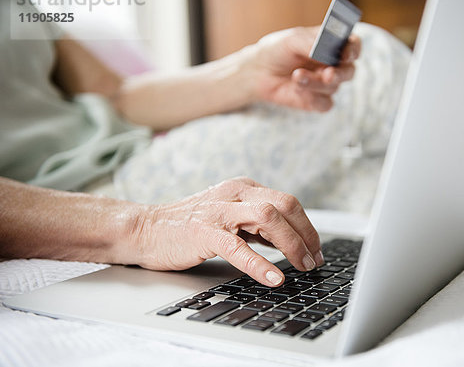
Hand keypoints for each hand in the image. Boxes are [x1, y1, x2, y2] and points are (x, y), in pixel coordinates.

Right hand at [131, 177, 323, 286]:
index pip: (288, 202)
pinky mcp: (203, 231)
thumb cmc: (189, 226)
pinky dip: (259, 263)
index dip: (308, 226)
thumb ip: (257, 226)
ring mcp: (219, 211)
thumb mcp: (230, 218)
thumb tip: (290, 241)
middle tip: (314, 259)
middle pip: (285, 205)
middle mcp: (235, 194)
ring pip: (268, 217)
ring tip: (302, 266)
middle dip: (306, 234)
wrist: (145, 229)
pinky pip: (237, 247)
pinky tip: (274, 278)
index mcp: (244, 188)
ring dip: (291, 244)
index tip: (316, 249)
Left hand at [250, 26, 360, 111]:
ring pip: (333, 87)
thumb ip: (310, 42)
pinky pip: (325, 104)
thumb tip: (323, 50)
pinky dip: (312, 97)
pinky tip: (296, 89)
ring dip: (316, 82)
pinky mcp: (318, 101)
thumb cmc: (278, 50)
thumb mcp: (291, 40)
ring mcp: (327, 83)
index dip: (354, 49)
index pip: (353, 45)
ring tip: (296, 76)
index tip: (347, 53)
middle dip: (340, 74)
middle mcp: (334, 64)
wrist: (259, 72)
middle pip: (349, 71)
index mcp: (332, 43)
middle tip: (328, 74)